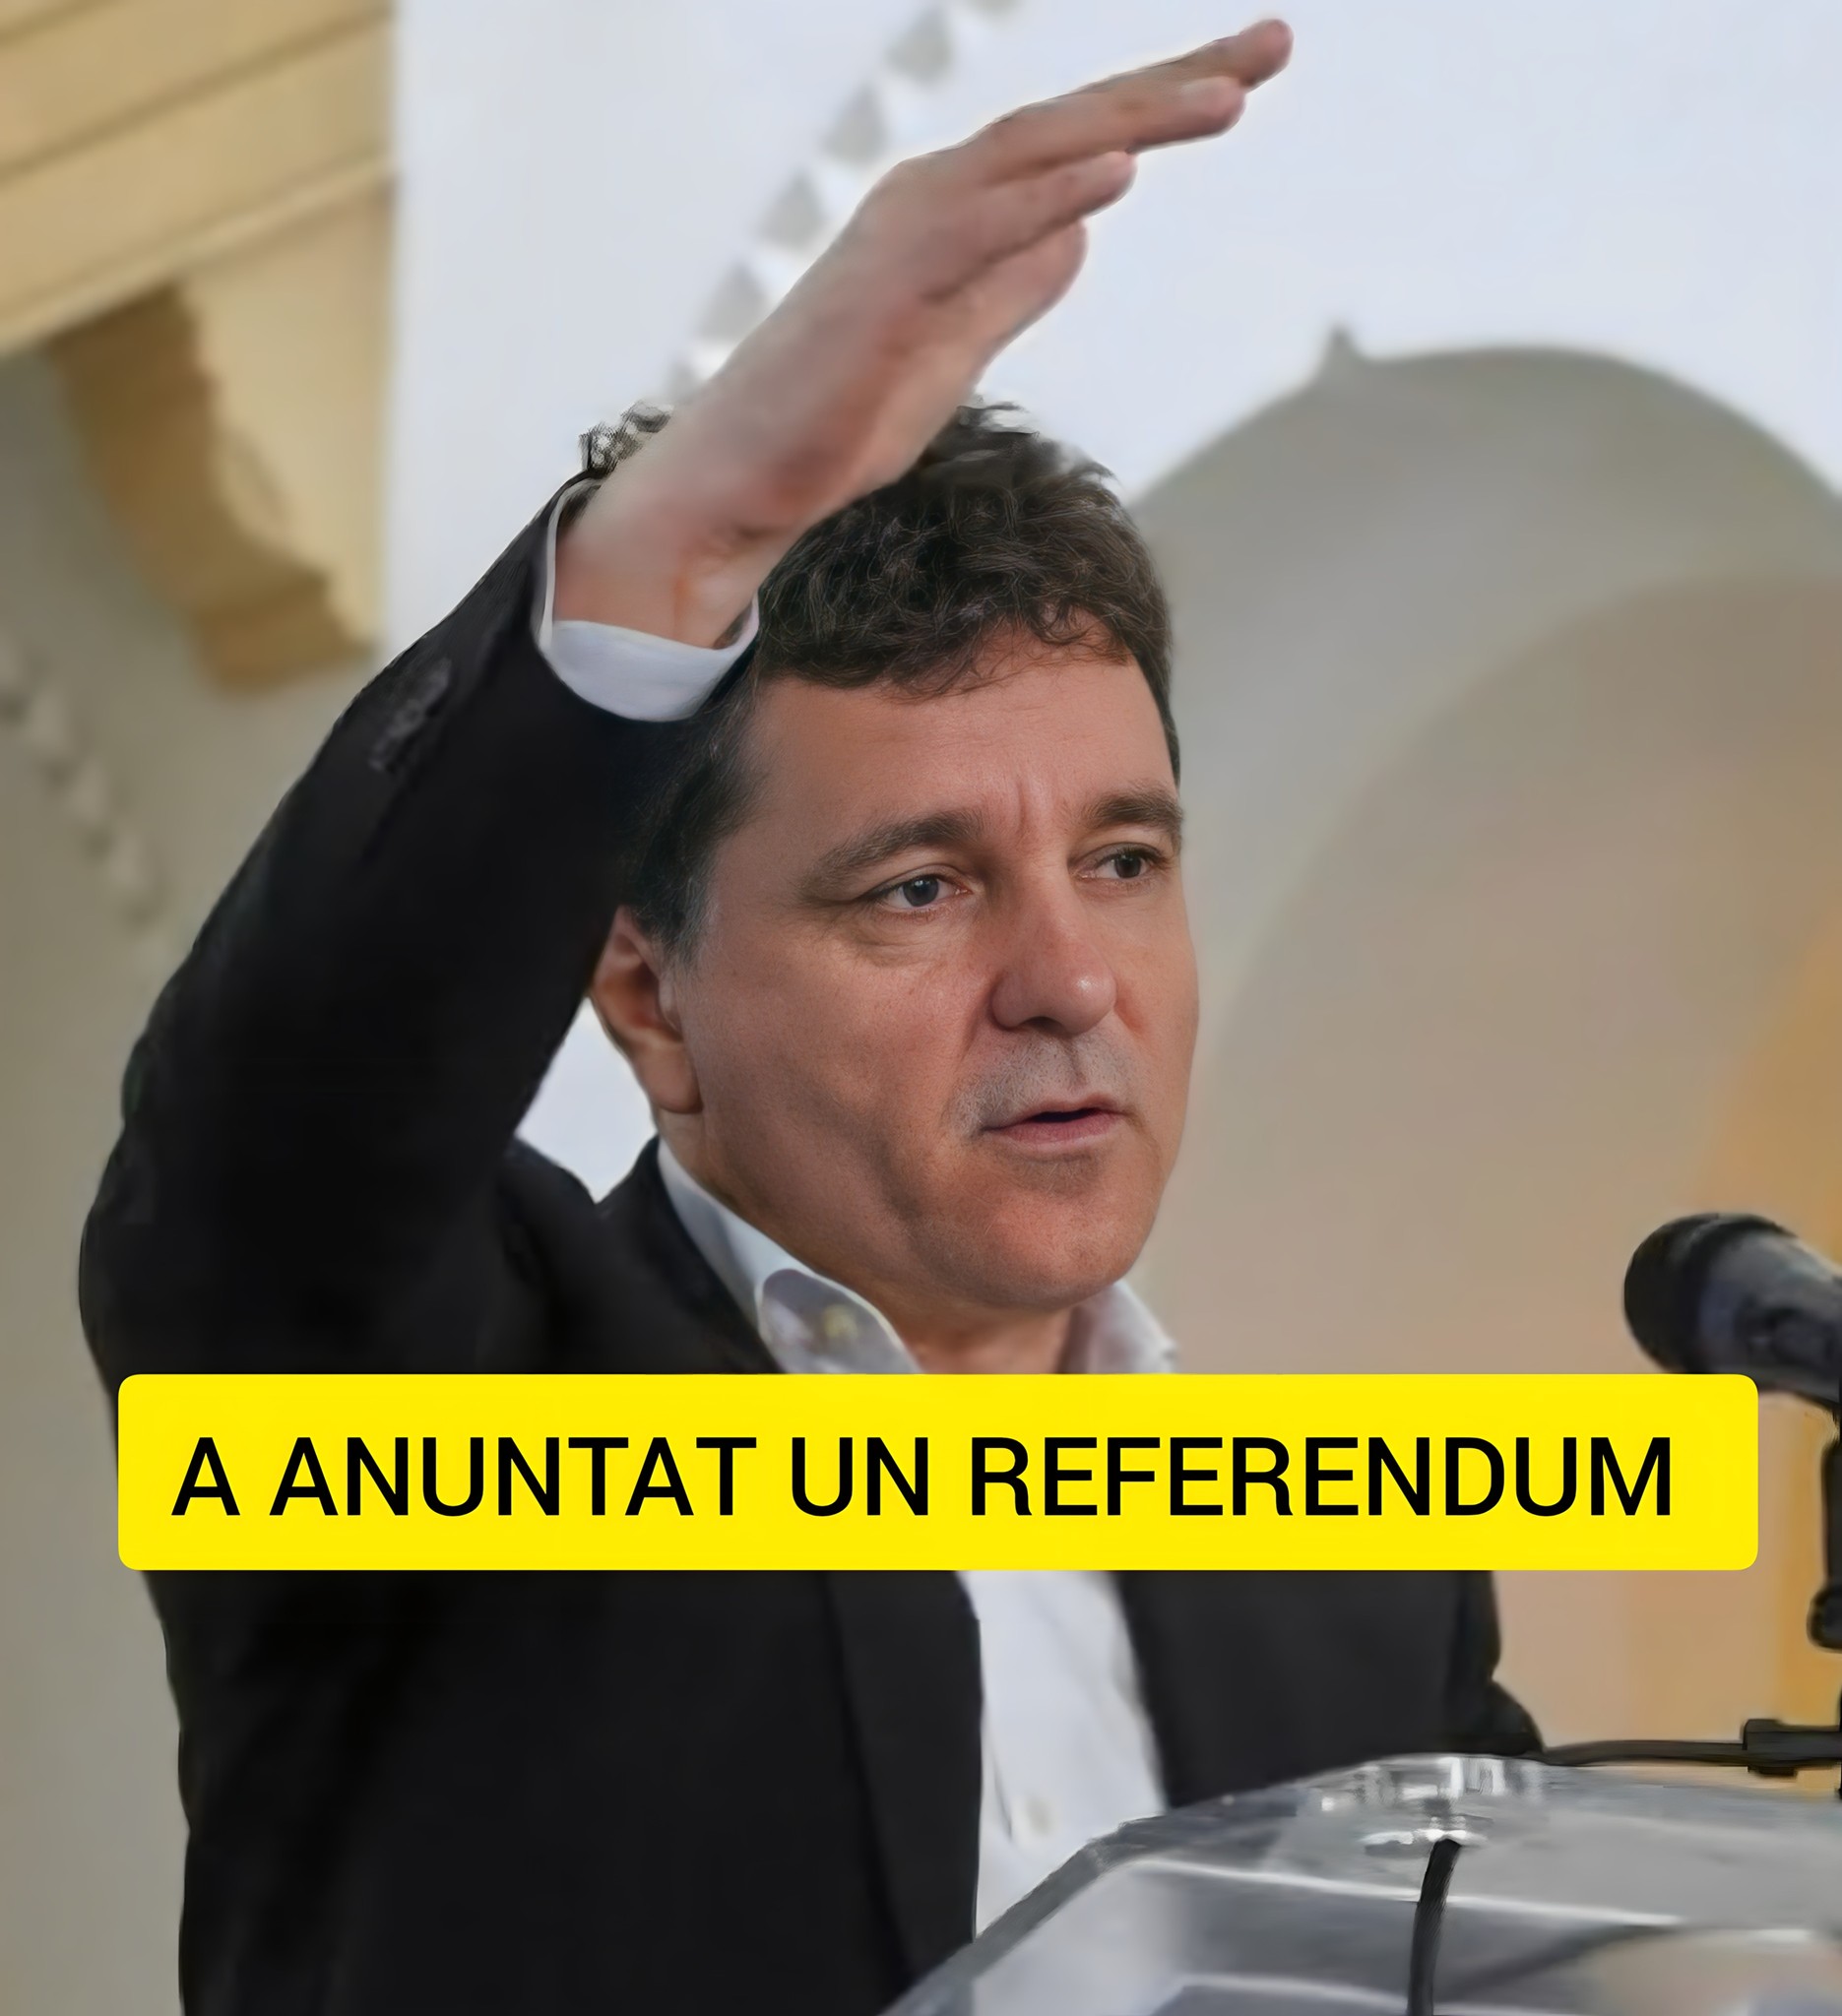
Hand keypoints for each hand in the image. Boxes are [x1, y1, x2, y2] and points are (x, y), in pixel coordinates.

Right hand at [556, 20, 1291, 644]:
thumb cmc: (836, 417)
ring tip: (1224, 98)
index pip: (1077, 147)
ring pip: (1032, 156)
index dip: (1164, 108)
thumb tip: (1077, 238)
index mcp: (955, 216)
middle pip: (1070, 126)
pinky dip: (1046, 194)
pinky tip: (1114, 173)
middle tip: (1272, 48)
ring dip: (1131, 121)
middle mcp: (933, 202)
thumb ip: (1010, 288)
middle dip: (1175, 83)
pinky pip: (976, 226)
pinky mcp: (885, 287)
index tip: (1248, 76)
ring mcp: (906, 237)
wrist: (745, 478)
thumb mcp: (954, 348)